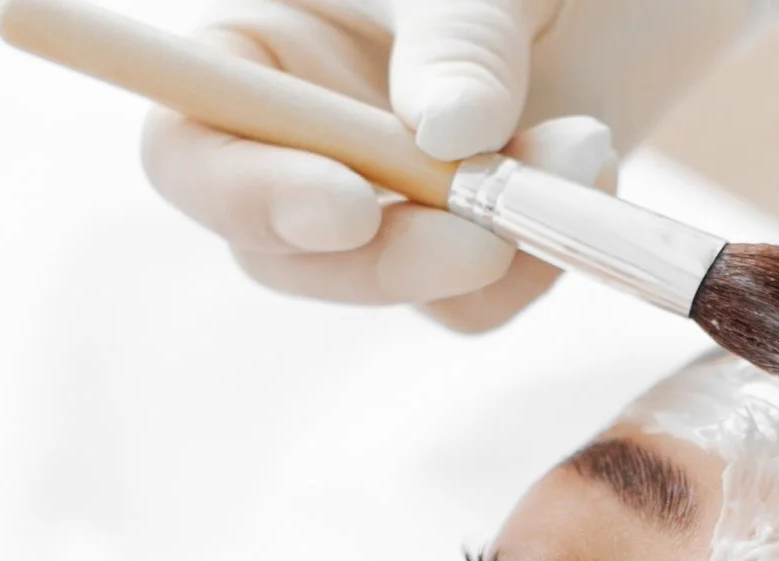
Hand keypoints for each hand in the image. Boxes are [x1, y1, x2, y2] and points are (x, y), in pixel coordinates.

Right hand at [140, 0, 756, 331]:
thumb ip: (460, 42)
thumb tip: (444, 133)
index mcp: (266, 45)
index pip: (189, 148)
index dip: (242, 193)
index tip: (347, 208)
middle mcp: (306, 133)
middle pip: (276, 250)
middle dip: (383, 257)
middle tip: (483, 236)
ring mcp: (386, 197)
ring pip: (378, 285)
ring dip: (480, 253)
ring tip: (580, 149)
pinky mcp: (465, 241)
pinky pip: (473, 299)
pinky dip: (538, 259)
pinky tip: (589, 168)